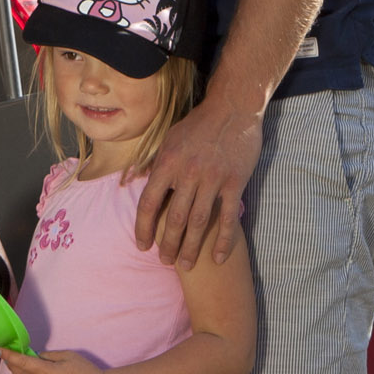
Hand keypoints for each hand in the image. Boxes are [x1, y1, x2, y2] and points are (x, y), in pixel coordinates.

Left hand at [2, 347, 107, 373]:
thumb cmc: (87, 371)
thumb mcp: (68, 355)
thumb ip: (48, 356)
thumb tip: (33, 357)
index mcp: (49, 372)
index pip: (23, 363)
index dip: (9, 356)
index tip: (0, 351)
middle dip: (13, 365)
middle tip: (11, 359)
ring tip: (31, 373)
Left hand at [134, 97, 262, 268]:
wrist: (233, 107)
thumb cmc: (199, 123)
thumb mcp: (170, 138)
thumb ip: (157, 163)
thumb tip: (138, 181)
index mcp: (168, 162)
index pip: (149, 203)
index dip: (143, 228)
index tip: (142, 245)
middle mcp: (188, 173)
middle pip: (174, 219)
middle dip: (168, 245)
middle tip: (165, 262)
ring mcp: (213, 178)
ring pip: (199, 222)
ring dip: (192, 248)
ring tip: (187, 266)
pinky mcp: (234, 182)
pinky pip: (227, 218)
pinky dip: (223, 240)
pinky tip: (219, 257)